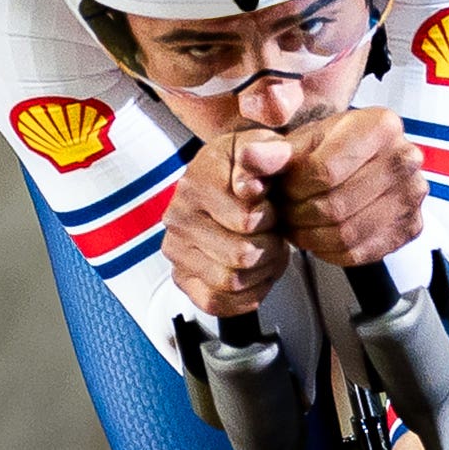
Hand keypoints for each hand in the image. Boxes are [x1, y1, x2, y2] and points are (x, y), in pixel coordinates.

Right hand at [162, 132, 293, 316]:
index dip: (272, 217)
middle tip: (272, 232)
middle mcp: (178, 216)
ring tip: (264, 250)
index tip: (269, 205)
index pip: (247, 220)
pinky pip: (216, 303)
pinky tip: (254, 273)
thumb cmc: (253, 167)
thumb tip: (252, 180)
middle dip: (269, 247)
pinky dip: (244, 295)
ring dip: (260, 272)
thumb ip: (269, 153)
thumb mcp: (267, 146)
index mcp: (196, 181)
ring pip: (231, 281)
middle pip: (241, 255)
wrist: (237, 180)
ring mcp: (176, 249)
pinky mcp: (181, 278)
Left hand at [269, 107, 425, 270]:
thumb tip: (249, 158)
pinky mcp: (411, 226)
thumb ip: (268, 152)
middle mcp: (404, 158)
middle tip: (286, 212)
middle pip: (336, 205)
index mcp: (380, 125)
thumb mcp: (298, 142)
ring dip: (311, 237)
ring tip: (298, 224)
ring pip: (346, 233)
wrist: (363, 162)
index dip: (293, 189)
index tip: (282, 190)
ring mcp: (412, 195)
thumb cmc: (330, 150)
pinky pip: (360, 253)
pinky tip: (319, 236)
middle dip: (299, 216)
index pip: (325, 171)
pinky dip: (330, 251)